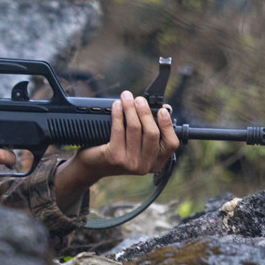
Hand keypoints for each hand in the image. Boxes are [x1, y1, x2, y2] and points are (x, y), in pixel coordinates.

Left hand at [54, 91, 179, 210]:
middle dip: (145, 112)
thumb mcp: (137, 143)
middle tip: (139, 99)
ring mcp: (130, 163)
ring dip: (130, 109)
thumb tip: (166, 109)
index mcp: (156, 163)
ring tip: (126, 97)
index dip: (168, 125)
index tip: (162, 110)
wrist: (93, 165)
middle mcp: (145, 166)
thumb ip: (151, 128)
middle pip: (152, 133)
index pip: (171, 144)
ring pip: (135, 129)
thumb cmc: (118, 150)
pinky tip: (116, 105)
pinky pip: (119, 129)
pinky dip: (118, 114)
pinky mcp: (115, 157)